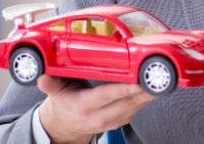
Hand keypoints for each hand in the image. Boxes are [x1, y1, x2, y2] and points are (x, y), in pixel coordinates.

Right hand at [38, 75, 154, 143]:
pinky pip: (137, 109)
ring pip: (135, 107)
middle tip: (156, 76)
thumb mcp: (55, 93)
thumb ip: (50, 85)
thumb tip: (43, 77)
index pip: (107, 96)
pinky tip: (153, 88)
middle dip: (144, 90)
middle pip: (127, 102)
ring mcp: (112, 121)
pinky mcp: (121, 121)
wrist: (65, 127)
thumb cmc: (64, 103)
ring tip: (160, 80)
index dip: (124, 88)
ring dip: (149, 94)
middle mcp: (100, 116)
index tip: (138, 81)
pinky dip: (146, 98)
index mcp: (84, 106)